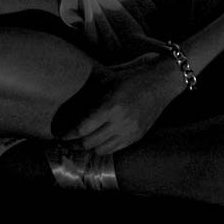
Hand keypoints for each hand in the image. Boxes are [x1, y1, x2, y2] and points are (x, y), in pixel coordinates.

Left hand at [60, 52, 182, 155]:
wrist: (164, 80)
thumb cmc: (135, 73)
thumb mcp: (109, 79)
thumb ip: (92, 94)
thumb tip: (72, 102)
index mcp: (111, 106)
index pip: (82, 128)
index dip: (68, 134)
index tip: (59, 135)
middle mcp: (120, 123)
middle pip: (89, 142)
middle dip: (75, 144)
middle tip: (65, 141)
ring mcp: (130, 131)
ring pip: (101, 150)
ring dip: (88, 148)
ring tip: (80, 143)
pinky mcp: (138, 136)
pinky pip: (116, 149)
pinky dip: (104, 148)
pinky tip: (98, 142)